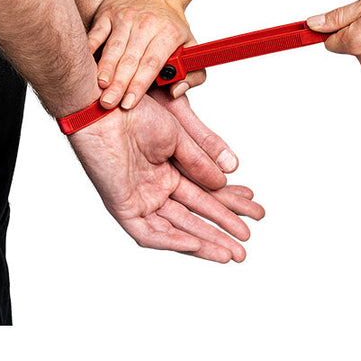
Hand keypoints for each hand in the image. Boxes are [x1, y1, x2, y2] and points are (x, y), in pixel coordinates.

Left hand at [69, 92, 263, 262]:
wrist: (108, 107)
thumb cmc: (135, 113)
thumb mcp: (177, 138)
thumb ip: (199, 162)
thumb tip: (224, 181)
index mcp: (168, 171)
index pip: (205, 194)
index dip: (229, 203)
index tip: (253, 208)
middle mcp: (155, 188)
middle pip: (194, 215)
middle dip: (221, 230)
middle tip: (246, 244)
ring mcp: (139, 198)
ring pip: (175, 228)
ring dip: (203, 241)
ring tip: (230, 253)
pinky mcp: (123, 205)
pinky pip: (147, 233)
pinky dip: (172, 240)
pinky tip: (196, 245)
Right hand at [88, 0, 206, 109]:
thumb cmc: (171, 24)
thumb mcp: (192, 46)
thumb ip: (193, 74)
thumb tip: (176, 91)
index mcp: (168, 33)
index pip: (152, 63)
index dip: (140, 84)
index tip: (130, 103)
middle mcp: (146, 24)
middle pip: (131, 59)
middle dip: (119, 84)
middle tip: (109, 103)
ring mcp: (125, 17)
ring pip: (113, 48)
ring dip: (105, 69)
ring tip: (99, 87)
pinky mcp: (108, 13)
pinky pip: (96, 33)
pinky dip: (89, 48)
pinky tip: (85, 65)